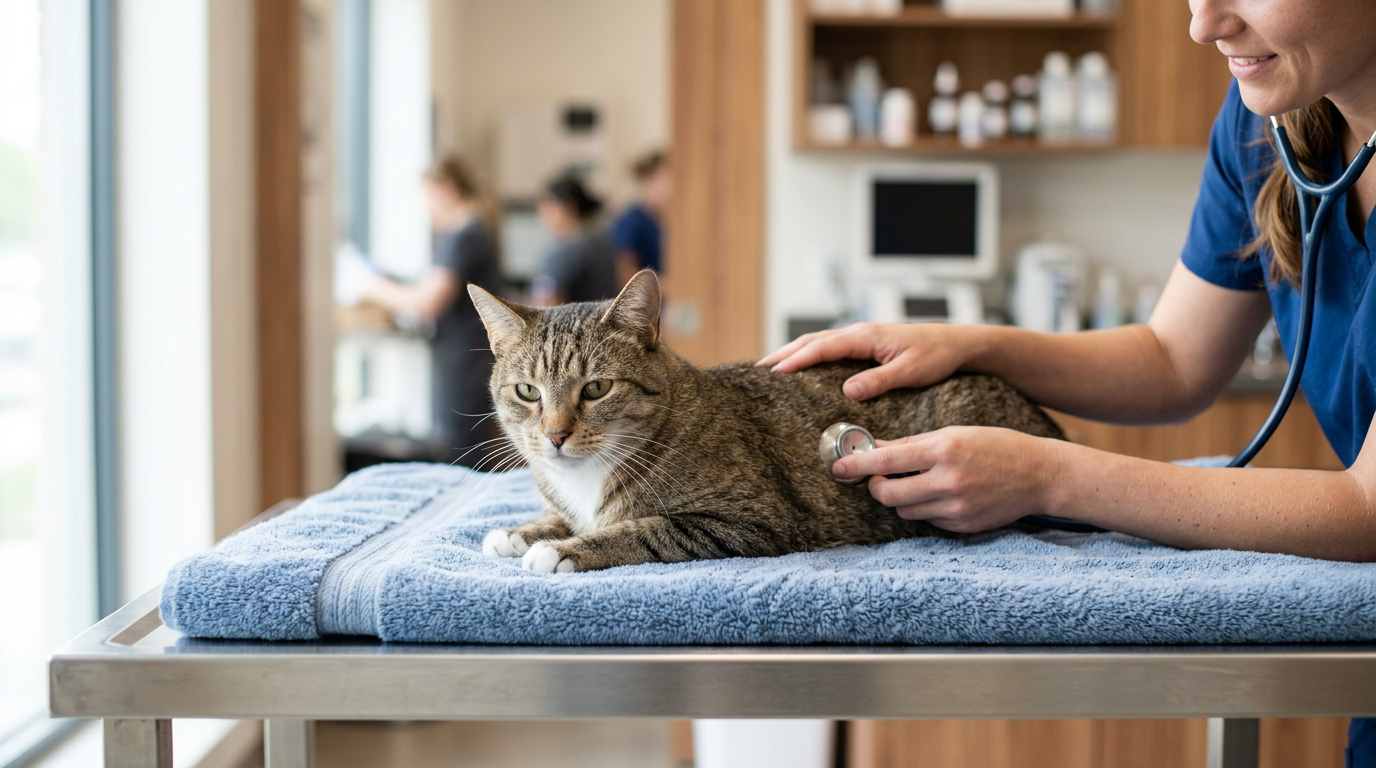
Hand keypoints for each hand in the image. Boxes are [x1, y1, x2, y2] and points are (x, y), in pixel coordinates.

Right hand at [757, 322, 981, 399]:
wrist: (957, 343)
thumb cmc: (936, 355)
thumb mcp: (910, 372)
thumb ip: (879, 381)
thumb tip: (848, 391)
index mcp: (865, 336)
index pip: (821, 347)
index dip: (795, 360)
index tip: (773, 374)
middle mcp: (859, 333)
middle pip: (811, 341)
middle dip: (783, 354)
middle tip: (757, 371)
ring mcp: (861, 337)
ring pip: (818, 342)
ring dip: (792, 353)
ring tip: (769, 368)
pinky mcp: (865, 345)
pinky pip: (829, 347)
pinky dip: (808, 354)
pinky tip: (801, 366)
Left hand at [830, 426, 1059, 532]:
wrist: (1040, 474)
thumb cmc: (996, 446)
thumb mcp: (954, 433)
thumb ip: (913, 443)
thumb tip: (875, 448)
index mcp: (943, 451)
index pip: (886, 461)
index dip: (856, 465)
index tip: (838, 466)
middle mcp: (947, 482)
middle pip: (887, 495)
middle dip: (875, 487)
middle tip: (877, 477)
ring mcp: (956, 508)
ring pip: (904, 510)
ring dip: (900, 498)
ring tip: (916, 482)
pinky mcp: (963, 526)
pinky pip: (927, 521)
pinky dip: (924, 509)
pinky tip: (939, 494)